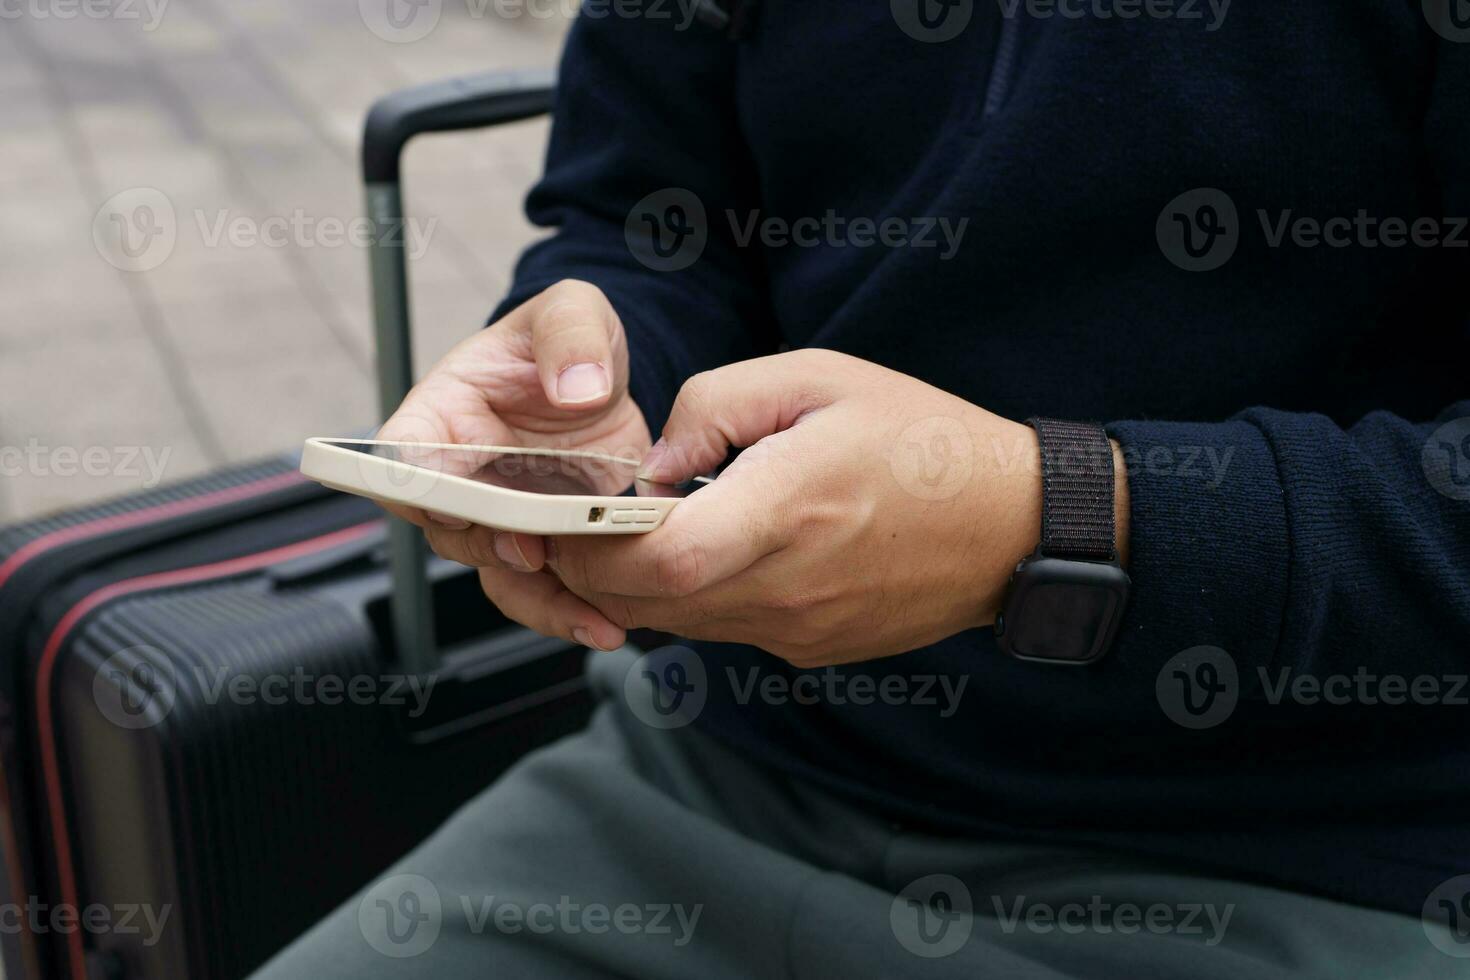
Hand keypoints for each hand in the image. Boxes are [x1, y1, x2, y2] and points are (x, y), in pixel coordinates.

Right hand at [376, 280, 650, 649]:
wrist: (600, 385)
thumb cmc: (562, 342)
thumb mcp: (572, 311)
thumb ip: (570, 334)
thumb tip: (577, 387)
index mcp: (440, 418)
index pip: (401, 458)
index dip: (417, 485)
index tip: (447, 499)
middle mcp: (462, 479)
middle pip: (448, 529)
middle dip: (488, 546)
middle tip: (531, 551)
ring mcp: (504, 519)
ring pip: (499, 575)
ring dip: (540, 600)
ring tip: (591, 617)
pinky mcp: (549, 546)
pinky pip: (545, 592)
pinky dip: (573, 612)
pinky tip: (608, 624)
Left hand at [544, 350, 1128, 665]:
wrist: (1012, 525)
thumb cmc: (920, 437)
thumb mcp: (817, 377)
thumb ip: (716, 405)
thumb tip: (652, 467)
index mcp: (789, 508)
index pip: (663, 561)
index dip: (598, 548)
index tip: (574, 515)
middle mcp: (790, 586)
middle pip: (653, 605)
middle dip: (596, 572)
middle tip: (577, 527)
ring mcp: (801, 629)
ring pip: (683, 625)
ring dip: (643, 587)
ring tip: (640, 534)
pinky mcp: (812, 649)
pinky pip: (727, 631)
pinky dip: (698, 600)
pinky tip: (715, 553)